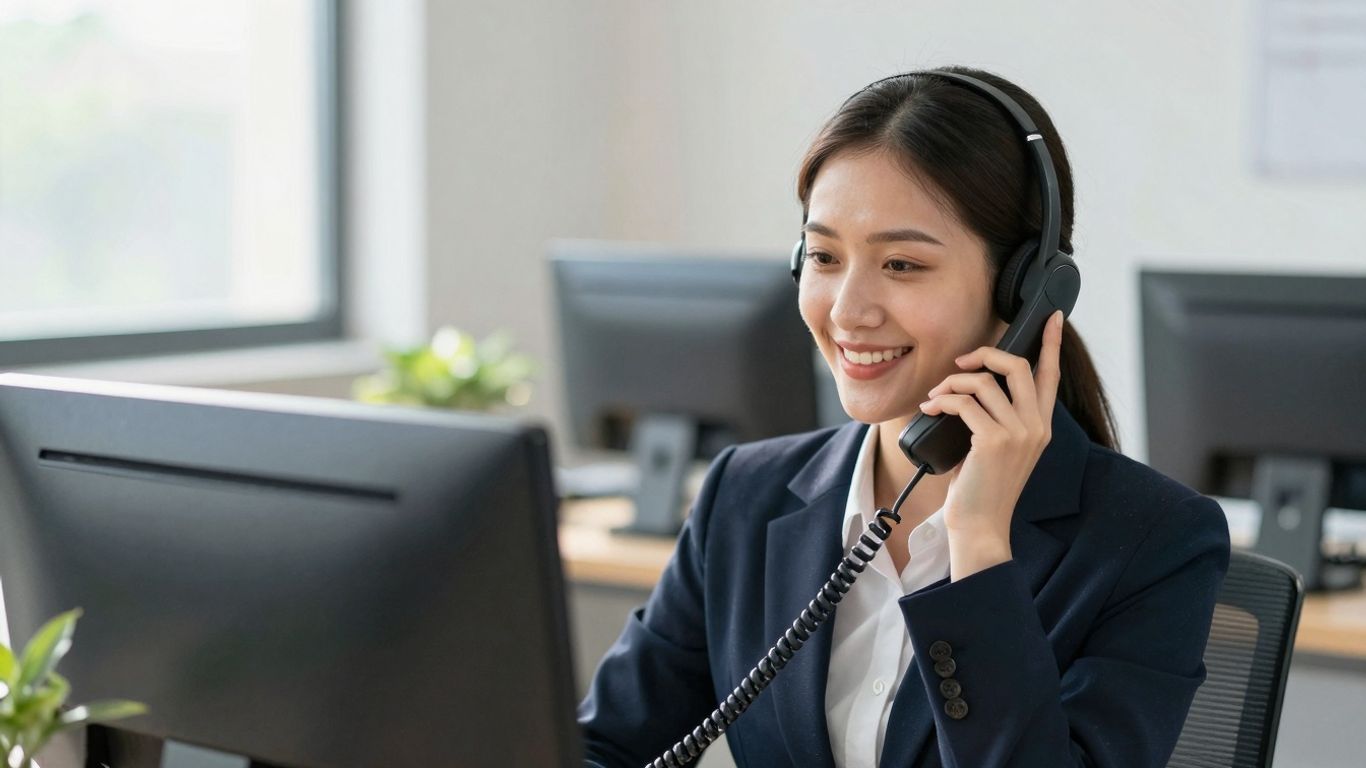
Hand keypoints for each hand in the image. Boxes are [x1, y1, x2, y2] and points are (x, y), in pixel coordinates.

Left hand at [918, 310, 1064, 579]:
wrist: (979, 526)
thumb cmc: (982, 488)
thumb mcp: (996, 448)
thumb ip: (996, 418)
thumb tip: (972, 386)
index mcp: (1040, 426)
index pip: (1051, 375)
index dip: (1051, 344)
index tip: (1052, 318)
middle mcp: (1036, 426)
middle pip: (1018, 366)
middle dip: (985, 354)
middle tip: (961, 361)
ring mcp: (1018, 433)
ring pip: (985, 381)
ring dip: (952, 382)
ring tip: (935, 396)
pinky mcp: (994, 440)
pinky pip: (965, 402)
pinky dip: (942, 400)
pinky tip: (930, 409)